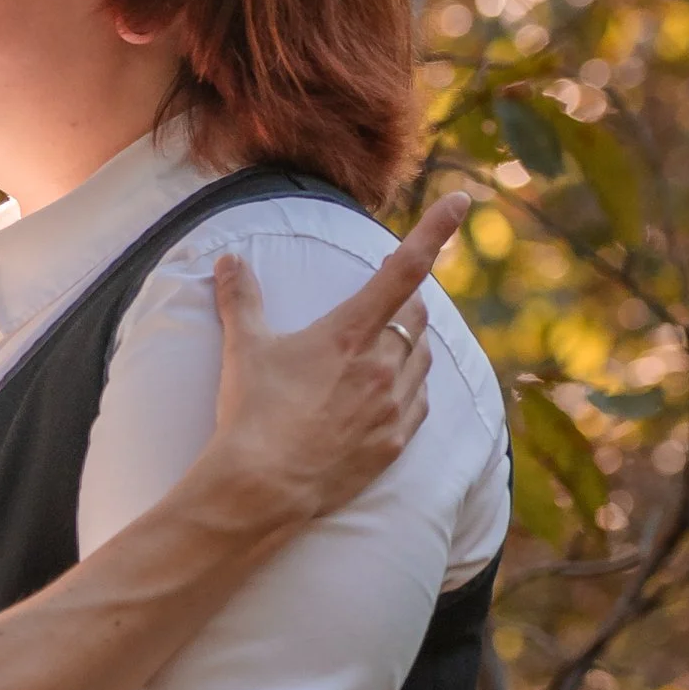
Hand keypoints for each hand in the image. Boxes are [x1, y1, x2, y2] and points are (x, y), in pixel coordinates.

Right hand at [203, 189, 466, 525]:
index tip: (460, 201)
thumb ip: (241, 299)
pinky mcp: (394, 443)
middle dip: (407, 300)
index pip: (404, 268)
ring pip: (423, 358)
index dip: (435, 230)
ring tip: (389, 345)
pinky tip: (394, 391)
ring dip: (411, 343)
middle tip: (390, 297)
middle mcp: (383, 364)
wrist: (262, 488)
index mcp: (350, 332)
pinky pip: (420, 403)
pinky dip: (412, 387)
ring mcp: (393, 406)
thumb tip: (228, 260)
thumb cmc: (252, 413)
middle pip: (416, 315)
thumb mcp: (243, 349)